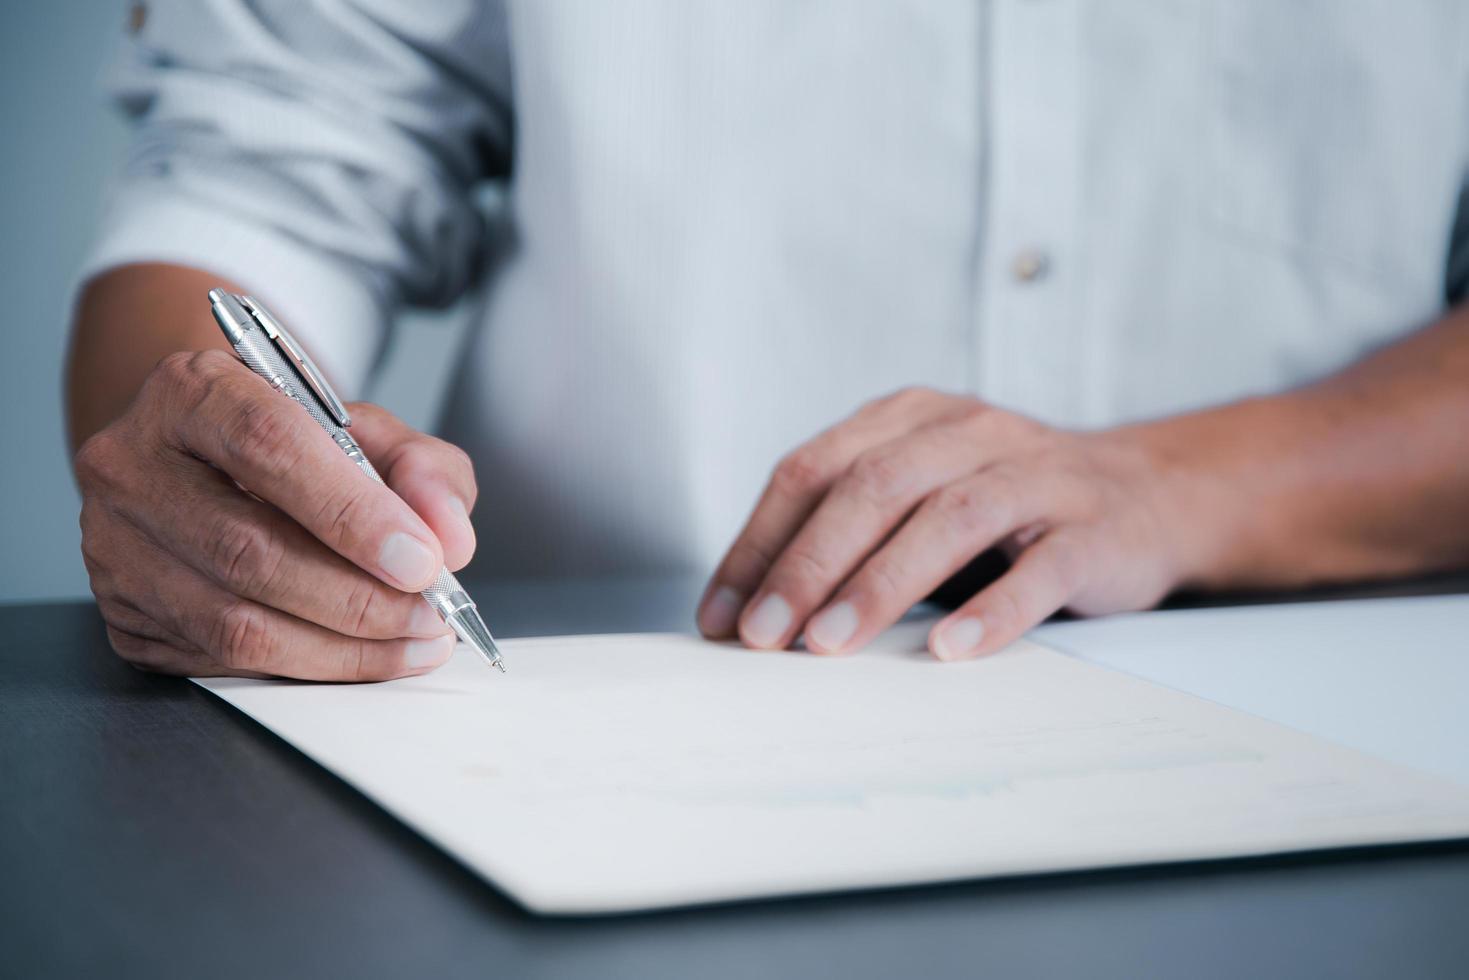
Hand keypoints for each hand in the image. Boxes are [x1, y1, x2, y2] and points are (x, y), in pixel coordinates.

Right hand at [76, 350, 477, 679]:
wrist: (208, 468)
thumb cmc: (292, 448)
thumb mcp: (368, 432)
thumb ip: (423, 470)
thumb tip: (449, 537)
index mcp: (192, 391)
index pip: (270, 446)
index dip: (353, 513)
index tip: (423, 560)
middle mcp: (133, 464)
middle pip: (248, 549)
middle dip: (359, 597)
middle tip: (430, 612)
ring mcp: (115, 545)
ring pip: (233, 622)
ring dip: (342, 648)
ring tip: (413, 639)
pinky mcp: (122, 612)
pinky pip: (220, 660)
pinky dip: (306, 667)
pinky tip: (360, 653)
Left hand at [697, 388, 1204, 659]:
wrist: (1143, 495)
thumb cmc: (1003, 507)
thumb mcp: (919, 492)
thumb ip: (847, 529)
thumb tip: (750, 611)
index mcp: (909, 419)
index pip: (813, 470)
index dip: (759, 542)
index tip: (722, 615)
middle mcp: (968, 432)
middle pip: (872, 488)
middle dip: (807, 565)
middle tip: (765, 635)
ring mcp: (1034, 475)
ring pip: (948, 519)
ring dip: (880, 585)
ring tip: (831, 643)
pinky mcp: (1091, 528)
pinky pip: (1040, 568)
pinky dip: (992, 610)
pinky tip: (949, 649)